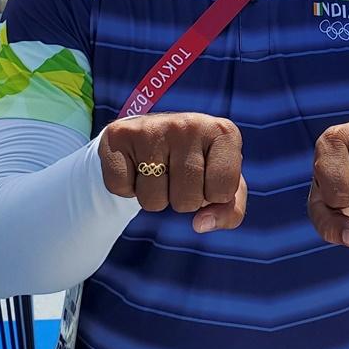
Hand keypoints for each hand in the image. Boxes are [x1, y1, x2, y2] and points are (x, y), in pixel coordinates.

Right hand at [99, 112, 245, 233]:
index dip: (213, 196)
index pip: (223, 192)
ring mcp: (153, 127)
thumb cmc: (197, 164)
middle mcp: (189, 124)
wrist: (153, 134)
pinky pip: (121, 189)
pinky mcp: (119, 134)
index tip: (207, 177)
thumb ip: (229, 212)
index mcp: (223, 132)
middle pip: (188, 201)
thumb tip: (201, 224)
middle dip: (182, 199)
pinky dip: (126, 188)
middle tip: (178, 175)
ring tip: (158, 170)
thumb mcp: (223, 185)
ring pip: (153, 201)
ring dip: (155, 196)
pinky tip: (135, 166)